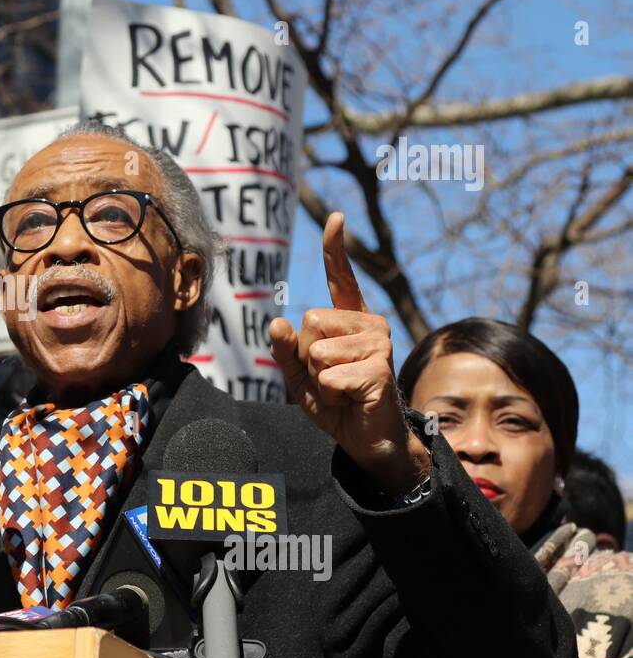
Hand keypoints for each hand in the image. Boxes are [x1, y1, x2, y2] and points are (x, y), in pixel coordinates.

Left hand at [269, 212, 428, 495]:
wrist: (366, 441)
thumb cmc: (336, 404)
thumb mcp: (300, 377)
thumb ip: (286, 351)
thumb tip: (277, 322)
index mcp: (348, 320)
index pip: (340, 278)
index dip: (335, 249)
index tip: (335, 217)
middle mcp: (369, 322)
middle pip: (309, 322)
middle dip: (306, 358)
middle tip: (330, 378)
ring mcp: (379, 342)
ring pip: (317, 350)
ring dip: (319, 380)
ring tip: (342, 390)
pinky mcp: (381, 367)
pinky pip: (329, 376)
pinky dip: (330, 395)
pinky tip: (351, 400)